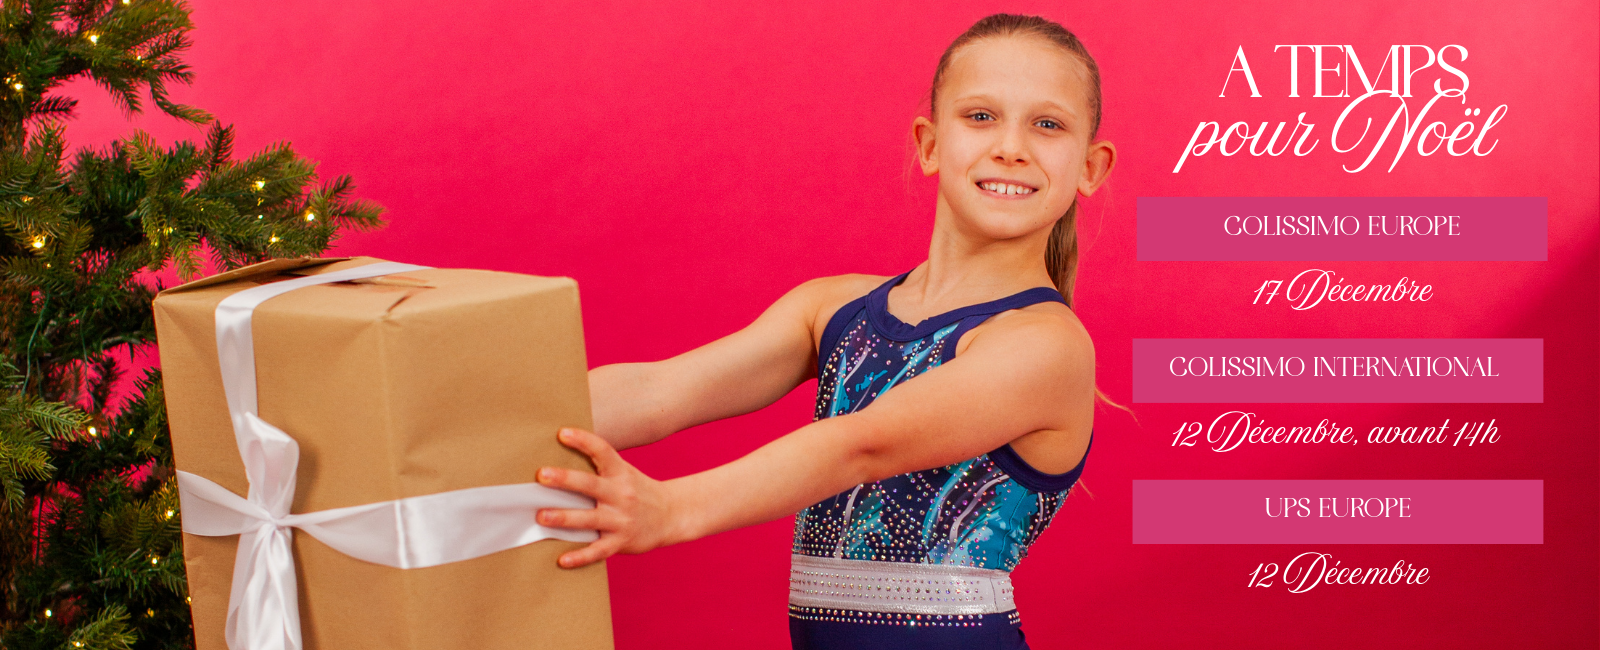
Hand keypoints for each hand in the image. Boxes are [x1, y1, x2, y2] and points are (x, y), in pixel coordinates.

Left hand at [536, 427, 684, 567]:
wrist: (672, 515)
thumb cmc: (639, 491)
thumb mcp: (624, 473)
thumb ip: (599, 468)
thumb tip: (561, 457)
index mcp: (621, 473)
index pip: (603, 451)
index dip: (583, 440)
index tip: (563, 433)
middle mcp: (621, 495)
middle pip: (591, 485)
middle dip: (565, 480)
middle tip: (542, 475)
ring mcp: (621, 520)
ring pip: (590, 519)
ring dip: (564, 518)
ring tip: (541, 516)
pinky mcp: (621, 541)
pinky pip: (598, 551)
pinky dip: (580, 557)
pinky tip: (562, 559)